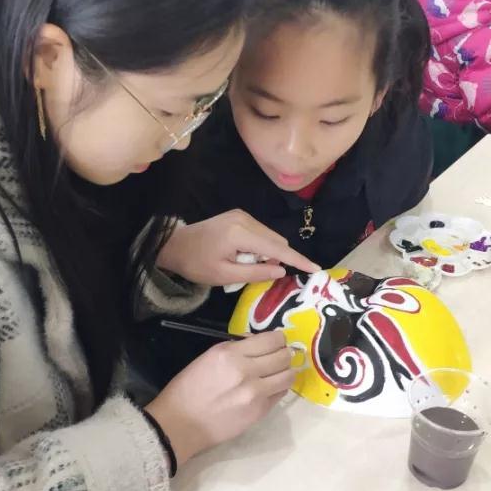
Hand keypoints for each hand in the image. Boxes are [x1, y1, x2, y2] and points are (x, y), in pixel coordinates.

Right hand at [145, 332, 296, 464]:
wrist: (180, 424)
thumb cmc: (187, 388)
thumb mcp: (207, 358)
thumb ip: (234, 348)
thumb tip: (257, 343)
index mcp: (229, 354)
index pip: (270, 340)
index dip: (278, 338)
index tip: (278, 340)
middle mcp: (246, 371)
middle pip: (283, 356)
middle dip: (285, 353)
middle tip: (282, 355)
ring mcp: (256, 393)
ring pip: (288, 375)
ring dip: (287, 371)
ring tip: (280, 371)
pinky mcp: (260, 411)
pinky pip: (280, 394)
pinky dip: (279, 387)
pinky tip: (272, 387)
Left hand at [157, 210, 319, 286]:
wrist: (175, 246)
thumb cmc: (197, 264)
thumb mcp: (225, 275)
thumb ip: (256, 272)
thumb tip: (282, 270)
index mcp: (240, 233)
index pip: (277, 248)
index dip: (297, 260)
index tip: (315, 269)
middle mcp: (245, 219)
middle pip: (277, 241)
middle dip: (275, 258)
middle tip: (255, 272)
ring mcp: (242, 215)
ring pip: (270, 237)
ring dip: (266, 253)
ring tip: (243, 264)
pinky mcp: (239, 216)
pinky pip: (260, 233)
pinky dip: (259, 246)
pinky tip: (242, 255)